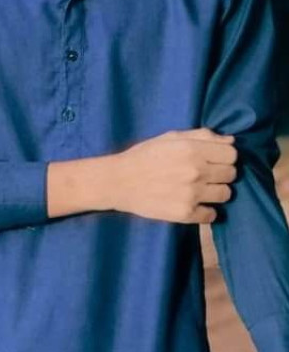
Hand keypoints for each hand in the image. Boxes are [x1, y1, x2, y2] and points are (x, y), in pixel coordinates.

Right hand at [109, 127, 237, 224]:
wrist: (119, 181)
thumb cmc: (144, 155)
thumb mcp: (171, 137)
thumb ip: (202, 136)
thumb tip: (231, 140)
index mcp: (192, 149)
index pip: (232, 154)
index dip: (225, 156)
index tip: (214, 160)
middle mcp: (196, 171)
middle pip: (231, 174)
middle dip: (221, 173)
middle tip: (206, 175)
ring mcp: (192, 194)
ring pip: (225, 194)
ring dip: (216, 192)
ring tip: (200, 189)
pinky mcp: (185, 214)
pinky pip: (212, 215)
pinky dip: (206, 211)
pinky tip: (194, 204)